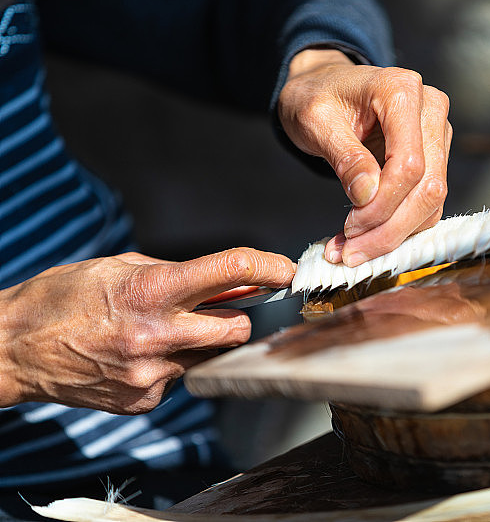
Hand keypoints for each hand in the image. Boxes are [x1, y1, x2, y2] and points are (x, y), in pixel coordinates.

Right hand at [0, 248, 293, 413]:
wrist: (11, 349)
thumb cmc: (63, 298)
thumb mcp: (121, 267)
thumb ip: (178, 273)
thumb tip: (228, 281)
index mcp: (151, 292)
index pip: (230, 273)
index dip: (266, 268)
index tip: (285, 270)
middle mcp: (157, 336)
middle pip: (238, 329)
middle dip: (237, 318)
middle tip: (220, 308)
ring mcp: (151, 375)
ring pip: (209, 356)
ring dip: (200, 342)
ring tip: (160, 331)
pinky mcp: (144, 400)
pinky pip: (180, 378)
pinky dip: (172, 363)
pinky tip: (139, 354)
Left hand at [278, 49, 451, 266]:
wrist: (322, 87)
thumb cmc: (316, 97)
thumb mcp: (316, 121)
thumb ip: (345, 156)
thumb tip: (368, 195)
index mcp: (401, 91)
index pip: (409, 163)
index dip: (383, 204)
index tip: (350, 228)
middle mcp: (429, 109)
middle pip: (428, 186)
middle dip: (390, 228)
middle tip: (351, 253)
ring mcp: (436, 133)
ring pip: (431, 200)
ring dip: (395, 234)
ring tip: (352, 250)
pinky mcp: (433, 156)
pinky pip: (426, 202)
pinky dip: (399, 227)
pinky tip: (366, 239)